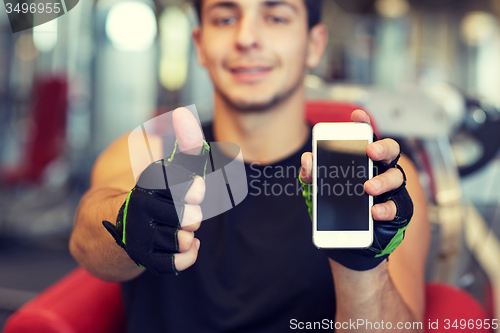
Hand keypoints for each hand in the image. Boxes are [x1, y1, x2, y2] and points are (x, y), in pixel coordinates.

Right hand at [103, 107, 207, 274]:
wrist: (112, 228)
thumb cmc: (151, 193)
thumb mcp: (166, 167)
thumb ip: (182, 144)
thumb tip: (183, 113)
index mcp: (142, 187)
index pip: (166, 183)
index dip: (184, 184)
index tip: (197, 186)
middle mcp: (137, 213)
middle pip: (175, 213)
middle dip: (188, 212)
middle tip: (194, 213)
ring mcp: (139, 238)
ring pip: (175, 239)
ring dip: (187, 235)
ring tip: (188, 229)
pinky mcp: (143, 259)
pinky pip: (171, 263)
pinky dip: (186, 256)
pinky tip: (191, 245)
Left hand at [299, 110, 412, 270]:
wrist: (347, 243)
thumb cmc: (337, 211)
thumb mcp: (319, 192)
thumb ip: (313, 176)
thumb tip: (307, 160)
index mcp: (361, 163)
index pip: (365, 138)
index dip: (364, 124)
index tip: (357, 115)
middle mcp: (379, 172)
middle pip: (388, 152)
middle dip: (382, 147)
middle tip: (371, 151)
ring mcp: (391, 191)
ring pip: (397, 177)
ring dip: (383, 181)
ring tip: (368, 188)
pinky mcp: (397, 211)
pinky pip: (398, 206)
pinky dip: (386, 208)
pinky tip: (375, 212)